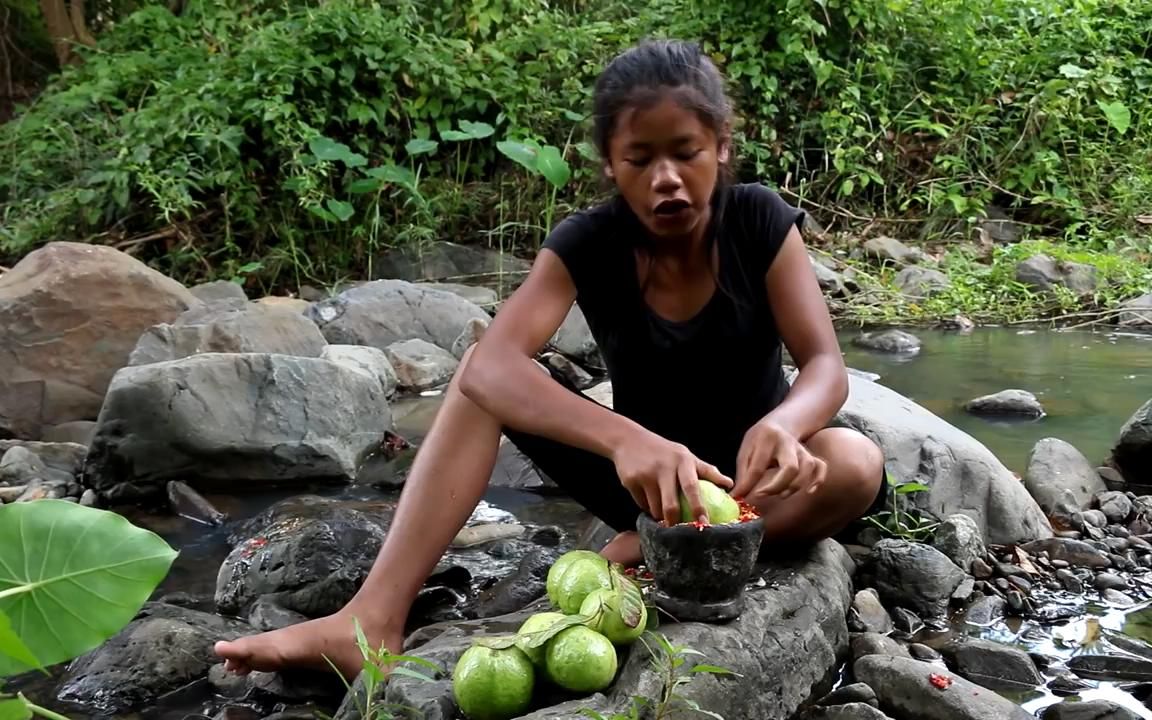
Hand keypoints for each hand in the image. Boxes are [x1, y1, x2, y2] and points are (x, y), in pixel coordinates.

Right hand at [612, 428, 733, 526]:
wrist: (629, 439)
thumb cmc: (664, 451)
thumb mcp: (685, 455)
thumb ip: (706, 470)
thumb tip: (729, 484)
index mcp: (682, 461)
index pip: (692, 487)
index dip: (699, 507)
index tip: (704, 523)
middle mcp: (664, 467)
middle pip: (671, 505)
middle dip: (675, 522)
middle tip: (679, 530)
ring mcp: (646, 475)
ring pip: (656, 509)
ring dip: (660, 516)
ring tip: (662, 510)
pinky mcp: (631, 481)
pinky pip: (642, 505)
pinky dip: (648, 508)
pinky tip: (648, 499)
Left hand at [732, 418, 826, 507]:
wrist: (779, 424)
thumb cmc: (759, 440)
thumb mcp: (746, 450)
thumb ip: (743, 473)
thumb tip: (738, 495)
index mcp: (767, 439)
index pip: (759, 466)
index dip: (750, 484)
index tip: (742, 495)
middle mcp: (787, 443)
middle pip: (790, 467)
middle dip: (777, 486)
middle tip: (762, 494)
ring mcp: (801, 449)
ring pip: (807, 468)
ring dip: (795, 485)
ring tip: (781, 495)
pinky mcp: (810, 455)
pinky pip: (821, 467)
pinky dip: (818, 480)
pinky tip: (809, 491)